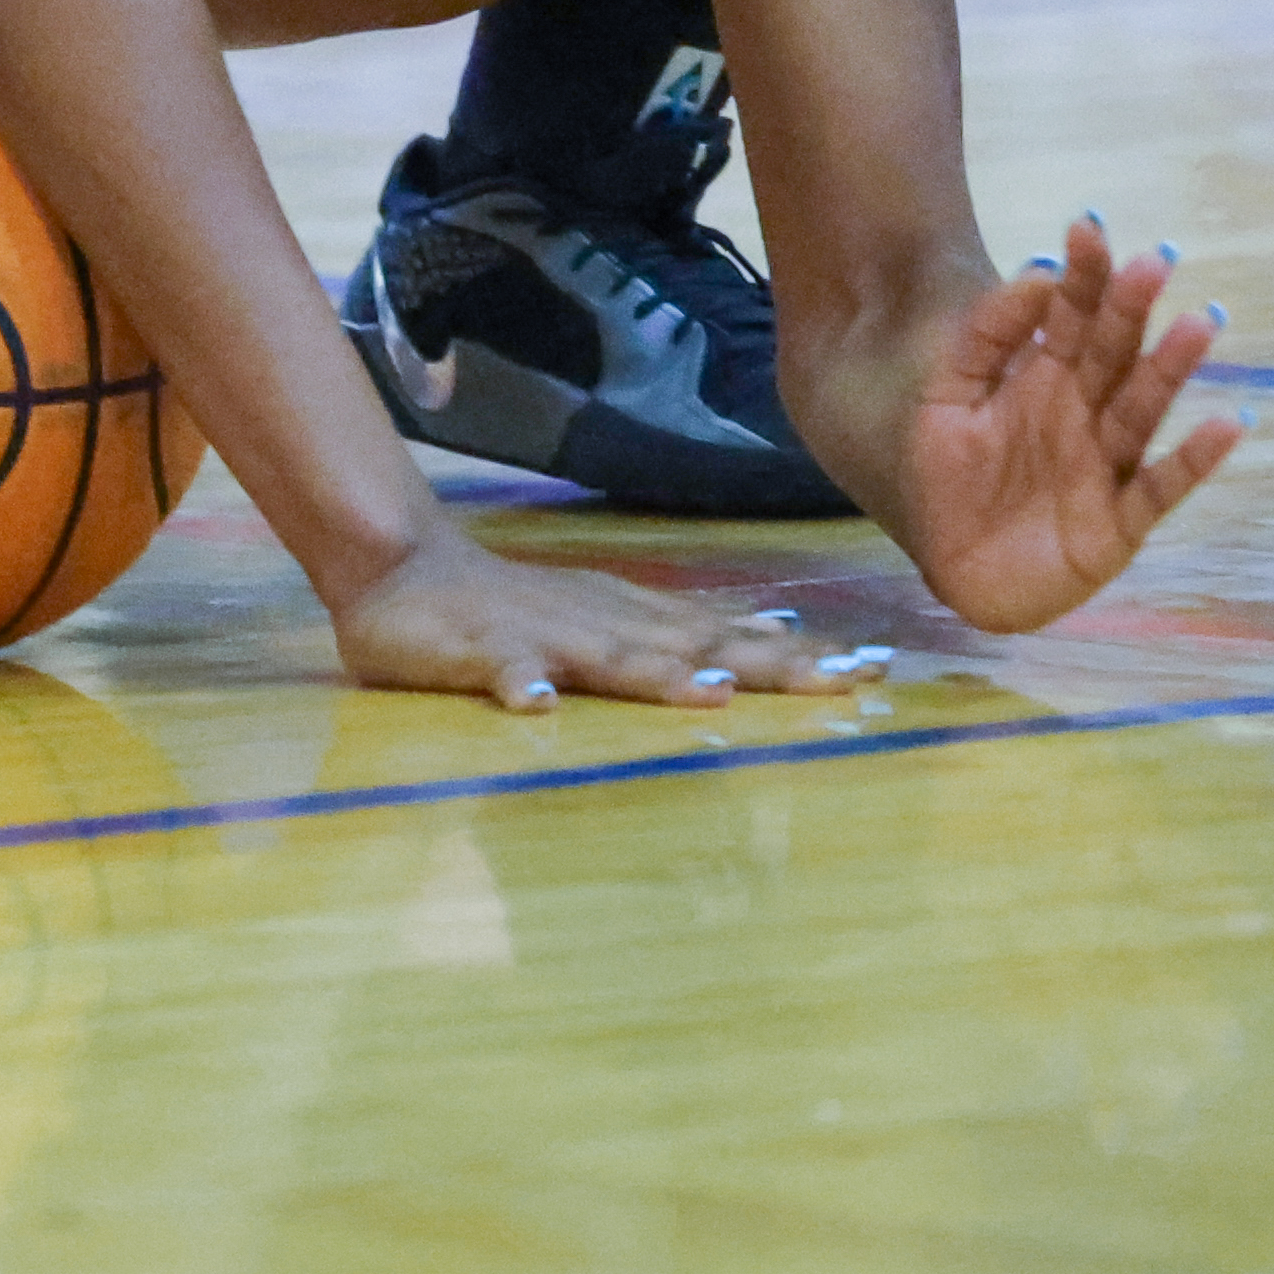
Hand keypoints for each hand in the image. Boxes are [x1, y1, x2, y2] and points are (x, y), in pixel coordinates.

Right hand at [325, 520, 875, 713]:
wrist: (401, 566)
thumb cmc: (511, 605)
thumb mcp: (604, 618)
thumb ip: (677, 634)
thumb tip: (771, 638)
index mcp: (636, 620)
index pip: (730, 636)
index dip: (801, 657)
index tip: (872, 671)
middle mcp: (605, 624)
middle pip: (696, 645)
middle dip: (767, 665)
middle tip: (839, 681)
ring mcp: (544, 635)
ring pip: (611, 658)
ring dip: (659, 674)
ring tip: (709, 694)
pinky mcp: (479, 651)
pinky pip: (501, 671)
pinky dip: (520, 685)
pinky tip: (534, 707)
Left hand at [881, 218, 1241, 636]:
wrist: (950, 569)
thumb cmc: (950, 480)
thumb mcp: (946, 397)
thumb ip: (983, 337)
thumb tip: (1038, 270)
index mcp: (1044, 378)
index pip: (1069, 316)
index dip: (1082, 274)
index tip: (1090, 225)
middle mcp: (1083, 413)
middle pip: (1112, 354)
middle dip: (1131, 309)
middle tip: (1156, 259)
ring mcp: (1105, 466)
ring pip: (1142, 409)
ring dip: (1171, 369)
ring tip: (1201, 323)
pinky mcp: (1119, 524)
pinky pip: (1160, 488)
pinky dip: (1195, 459)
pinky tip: (1228, 422)